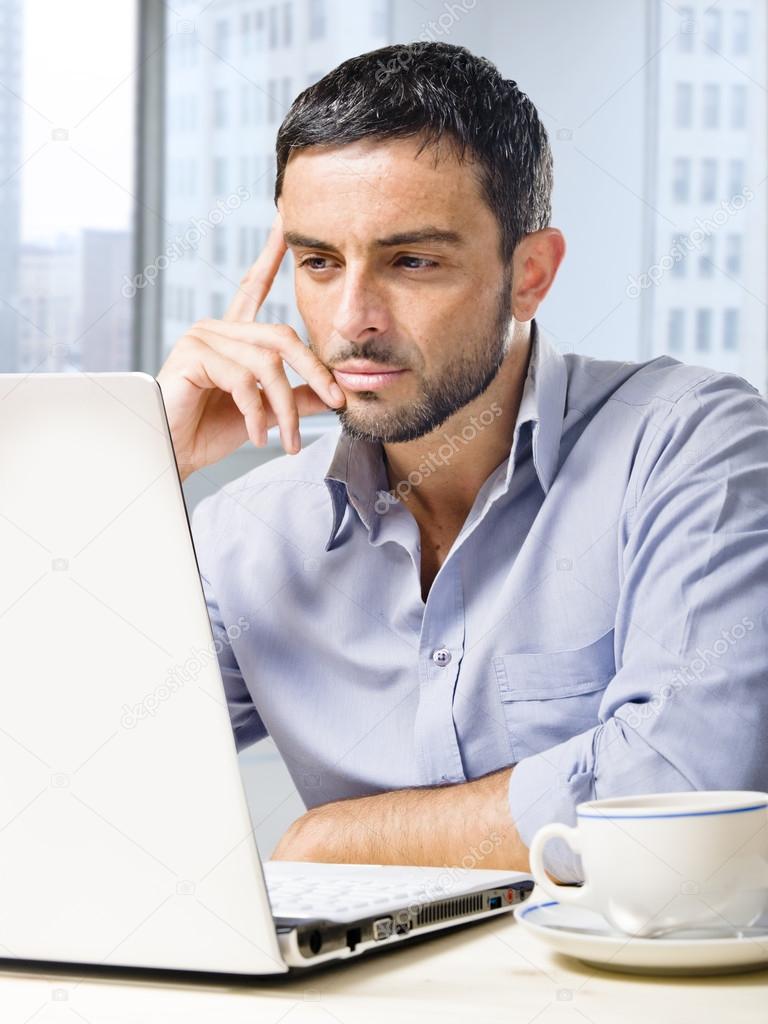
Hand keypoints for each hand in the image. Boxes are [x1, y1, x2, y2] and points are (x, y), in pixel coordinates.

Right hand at [156, 213, 345, 479]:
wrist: (173, 455)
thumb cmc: (208, 431)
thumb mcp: (264, 413)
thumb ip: (296, 396)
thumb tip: (334, 392)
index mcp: (232, 335)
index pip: (253, 286)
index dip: (270, 254)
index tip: (284, 221)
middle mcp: (216, 328)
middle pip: (282, 336)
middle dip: (315, 371)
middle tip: (337, 402)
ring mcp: (202, 338)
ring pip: (267, 365)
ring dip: (286, 407)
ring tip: (290, 439)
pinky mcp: (192, 355)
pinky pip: (243, 380)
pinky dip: (257, 413)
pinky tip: (255, 436)